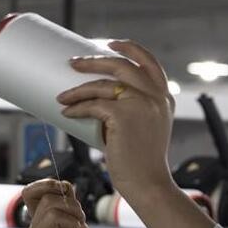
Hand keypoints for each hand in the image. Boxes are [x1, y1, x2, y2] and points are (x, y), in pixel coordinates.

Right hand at [22, 179, 99, 227]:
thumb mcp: (78, 225)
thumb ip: (69, 207)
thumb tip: (65, 185)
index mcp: (39, 223)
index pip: (29, 193)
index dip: (45, 184)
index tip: (63, 188)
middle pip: (50, 201)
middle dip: (74, 210)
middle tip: (79, 227)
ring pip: (55, 216)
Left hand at [56, 40, 174, 198]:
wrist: (149, 184)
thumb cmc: (142, 162)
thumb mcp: (146, 129)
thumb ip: (132, 112)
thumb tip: (96, 101)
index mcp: (164, 98)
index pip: (149, 62)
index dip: (129, 48)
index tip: (110, 44)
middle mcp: (156, 97)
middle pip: (122, 65)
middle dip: (94, 60)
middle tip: (74, 62)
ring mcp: (142, 105)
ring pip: (103, 85)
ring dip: (78, 88)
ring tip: (62, 95)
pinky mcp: (124, 116)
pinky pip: (94, 105)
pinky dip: (77, 107)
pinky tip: (66, 111)